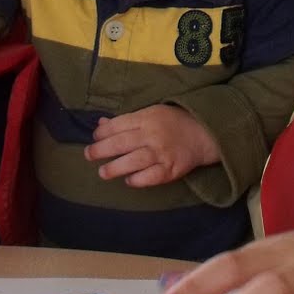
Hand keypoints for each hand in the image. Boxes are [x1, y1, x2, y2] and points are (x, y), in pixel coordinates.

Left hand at [84, 105, 219, 186]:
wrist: (205, 134)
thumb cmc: (174, 122)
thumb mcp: (151, 113)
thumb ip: (127, 120)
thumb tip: (101, 125)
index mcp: (147, 117)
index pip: (118, 125)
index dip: (102, 133)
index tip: (94, 138)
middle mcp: (153, 134)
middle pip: (121, 143)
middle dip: (101, 150)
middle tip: (89, 155)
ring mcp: (162, 153)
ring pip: (133, 161)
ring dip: (115, 168)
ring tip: (103, 172)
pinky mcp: (171, 169)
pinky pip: (151, 177)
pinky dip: (138, 180)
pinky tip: (129, 181)